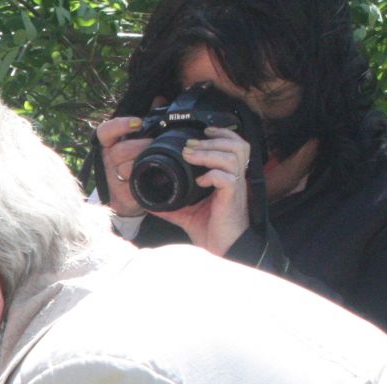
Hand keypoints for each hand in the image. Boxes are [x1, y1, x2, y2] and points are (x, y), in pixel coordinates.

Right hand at [95, 114, 153, 218]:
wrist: (132, 195)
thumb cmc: (137, 162)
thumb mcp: (140, 139)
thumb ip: (150, 119)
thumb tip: (160, 100)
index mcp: (110, 144)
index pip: (105, 131)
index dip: (119, 126)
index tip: (137, 123)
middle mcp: (108, 160)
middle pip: (120, 151)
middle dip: (141, 147)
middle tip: (156, 145)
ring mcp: (113, 178)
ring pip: (127, 168)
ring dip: (144, 163)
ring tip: (159, 160)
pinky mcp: (121, 195)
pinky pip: (134, 185)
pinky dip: (146, 179)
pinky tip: (156, 175)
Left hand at [149, 125, 252, 254]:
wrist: (222, 249)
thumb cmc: (210, 230)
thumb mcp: (186, 213)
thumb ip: (171, 204)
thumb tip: (149, 202)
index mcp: (228, 176)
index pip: (234, 145)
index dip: (221, 134)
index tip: (202, 132)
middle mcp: (235, 178)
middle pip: (237, 145)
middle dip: (212, 140)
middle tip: (189, 146)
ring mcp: (236, 187)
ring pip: (233, 156)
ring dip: (209, 153)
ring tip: (190, 156)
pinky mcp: (232, 199)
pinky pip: (228, 178)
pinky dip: (212, 175)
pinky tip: (199, 181)